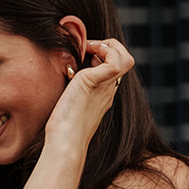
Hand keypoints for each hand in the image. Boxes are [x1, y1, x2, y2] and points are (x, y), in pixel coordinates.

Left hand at [44, 37, 134, 152]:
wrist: (64, 142)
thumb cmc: (62, 128)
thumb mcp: (68, 102)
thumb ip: (71, 89)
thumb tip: (64, 75)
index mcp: (103, 93)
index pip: (114, 67)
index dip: (103, 54)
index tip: (85, 53)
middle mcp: (108, 89)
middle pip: (125, 61)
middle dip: (110, 47)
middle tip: (89, 47)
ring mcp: (104, 86)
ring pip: (126, 58)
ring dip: (109, 46)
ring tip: (89, 48)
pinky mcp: (94, 82)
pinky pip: (114, 61)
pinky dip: (103, 50)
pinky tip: (86, 53)